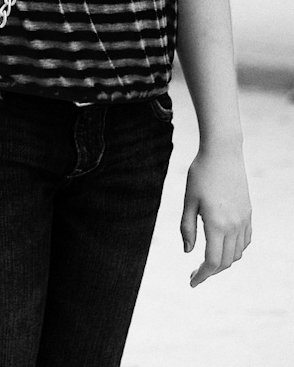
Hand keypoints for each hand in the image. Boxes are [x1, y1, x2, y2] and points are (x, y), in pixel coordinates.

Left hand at [181, 146, 251, 286]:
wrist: (223, 154)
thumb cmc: (200, 174)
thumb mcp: (188, 200)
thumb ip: (187, 227)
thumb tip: (188, 252)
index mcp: (217, 224)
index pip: (212, 261)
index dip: (202, 275)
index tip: (192, 282)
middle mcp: (234, 226)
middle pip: (225, 261)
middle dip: (210, 272)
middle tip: (195, 274)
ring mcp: (244, 221)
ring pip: (236, 253)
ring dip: (223, 262)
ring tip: (206, 261)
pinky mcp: (248, 214)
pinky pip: (245, 241)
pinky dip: (235, 250)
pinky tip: (223, 247)